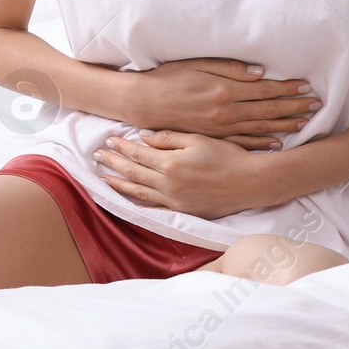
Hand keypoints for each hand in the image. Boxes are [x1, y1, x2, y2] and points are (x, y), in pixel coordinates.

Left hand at [93, 130, 271, 219]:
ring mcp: (175, 201)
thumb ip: (169, 138)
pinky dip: (139, 203)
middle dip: (113, 163)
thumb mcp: (198, 139)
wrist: (251, 183)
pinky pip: (155, 208)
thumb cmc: (228, 156)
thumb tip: (143, 137)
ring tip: (104, 177)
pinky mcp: (184, 211)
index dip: (121, 146)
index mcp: (171, 164)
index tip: (108, 139)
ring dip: (119, 183)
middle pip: (133, 172)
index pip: (138, 153)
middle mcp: (169, 185)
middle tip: (97, 155)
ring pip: (139, 192)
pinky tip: (129, 200)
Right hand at [121, 58, 319, 150]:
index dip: (287, 88)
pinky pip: (244, 142)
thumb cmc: (170, 78)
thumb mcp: (198, 64)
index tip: (306, 86)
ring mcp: (221, 128)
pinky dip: (263, 142)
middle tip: (316, 104)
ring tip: (305, 122)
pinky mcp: (214, 138)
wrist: (146, 102)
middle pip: (269, 109)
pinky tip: (278, 142)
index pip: (265, 89)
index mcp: (225, 89)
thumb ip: (231, 68)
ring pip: (261, 127)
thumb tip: (261, 73)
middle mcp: (227, 111)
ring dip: (285, 124)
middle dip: (294, 106)